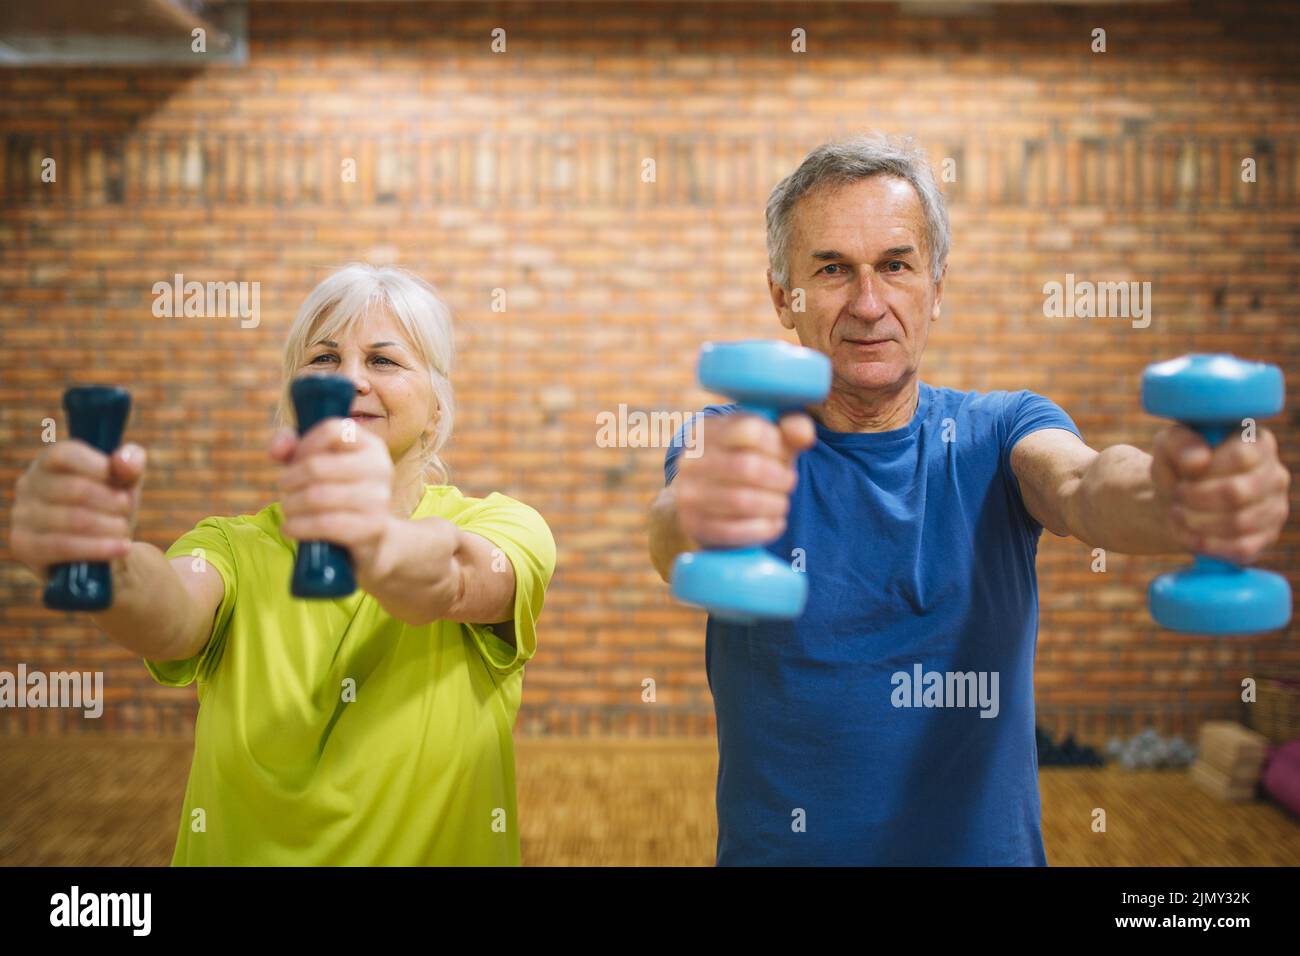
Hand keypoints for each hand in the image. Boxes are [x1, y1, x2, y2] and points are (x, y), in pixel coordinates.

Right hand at [9, 440, 144, 578]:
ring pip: (74, 519)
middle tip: (126, 509)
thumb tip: (124, 460)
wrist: (98, 550)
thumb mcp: (124, 482)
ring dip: (110, 526)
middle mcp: (29, 485)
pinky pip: (65, 546)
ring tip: (124, 530)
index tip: (122, 482)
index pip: (66, 454)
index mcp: (49, 462)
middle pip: (75, 488)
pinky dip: (100, 548)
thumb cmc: (109, 507)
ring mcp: (22, 516)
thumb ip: (130, 464)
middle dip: (112, 502)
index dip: (98, 467)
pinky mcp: (25, 546)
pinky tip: (121, 548)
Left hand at [271, 418, 395, 586]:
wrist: (374, 539)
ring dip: (291, 505)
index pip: (332, 431)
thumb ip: (293, 447)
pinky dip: (298, 527)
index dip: (304, 445)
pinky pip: (324, 524)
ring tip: (288, 510)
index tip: (296, 461)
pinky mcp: (372, 528)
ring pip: (316, 497)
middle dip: (290, 480)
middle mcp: (381, 468)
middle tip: (286, 490)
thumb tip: (276, 451)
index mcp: (371, 445)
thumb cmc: (341, 493)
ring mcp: (379, 499)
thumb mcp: (320, 464)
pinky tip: (290, 528)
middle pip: (316, 466)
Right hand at [674, 412, 815, 547]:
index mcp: (707, 430)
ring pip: (742, 501)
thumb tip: (804, 434)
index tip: (784, 454)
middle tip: (789, 482)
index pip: (750, 431)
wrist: (706, 499)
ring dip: (775, 504)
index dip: (777, 445)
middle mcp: (690, 460)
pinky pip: (734, 531)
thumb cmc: (746, 461)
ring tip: (782, 502)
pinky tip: (776, 523)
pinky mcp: (694, 525)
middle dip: (780, 478)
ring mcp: (688, 494)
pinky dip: (764, 528)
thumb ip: (791, 429)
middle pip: (748, 467)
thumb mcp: (767, 440)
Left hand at [1151, 423, 1290, 562]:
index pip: (1240, 456)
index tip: (1183, 475)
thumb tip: (1198, 461)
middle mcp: (1275, 475)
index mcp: (1258, 443)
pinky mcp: (1266, 538)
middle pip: (1237, 492)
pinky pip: (1241, 548)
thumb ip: (1179, 443)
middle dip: (1195, 498)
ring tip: (1178, 513)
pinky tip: (1189, 535)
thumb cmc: (1177, 468)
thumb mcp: (1168, 446)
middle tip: (1177, 496)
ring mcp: (1275, 509)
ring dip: (1196, 521)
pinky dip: (1206, 544)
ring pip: (1238, 523)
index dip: (1205, 470)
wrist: (1176, 503)